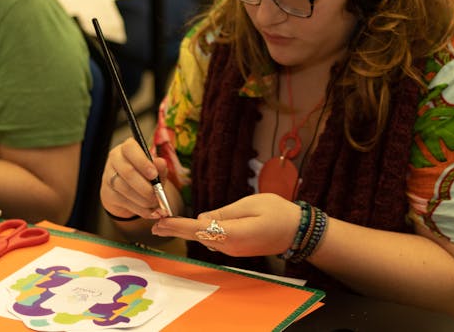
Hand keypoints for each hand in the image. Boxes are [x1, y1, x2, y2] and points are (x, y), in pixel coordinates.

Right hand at [101, 138, 170, 219]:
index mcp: (127, 148)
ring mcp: (108, 176)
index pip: (130, 149)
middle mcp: (115, 159)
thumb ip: (160, 167)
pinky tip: (150, 211)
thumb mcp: (155, 169)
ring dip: (143, 200)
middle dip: (145, 187)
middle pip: (128, 172)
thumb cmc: (145, 175)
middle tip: (157, 196)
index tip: (154, 174)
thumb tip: (160, 163)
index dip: (142, 162)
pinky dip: (139, 209)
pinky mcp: (107, 193)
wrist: (129, 191)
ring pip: (125, 189)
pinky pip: (123, 202)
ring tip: (156, 204)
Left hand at [151, 193, 300, 256]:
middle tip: (155, 226)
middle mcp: (230, 246)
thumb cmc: (279, 213)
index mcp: (233, 234)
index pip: (199, 229)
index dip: (178, 225)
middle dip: (176, 230)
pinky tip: (194, 227)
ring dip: (188, 231)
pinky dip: (202, 233)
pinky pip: (215, 240)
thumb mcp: (251, 204)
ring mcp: (234, 250)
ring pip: (206, 238)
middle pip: (198, 236)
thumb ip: (225, 212)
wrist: (298, 232)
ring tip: (169, 224)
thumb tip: (202, 217)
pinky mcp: (237, 248)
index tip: (161, 222)